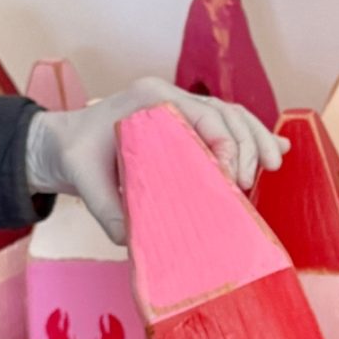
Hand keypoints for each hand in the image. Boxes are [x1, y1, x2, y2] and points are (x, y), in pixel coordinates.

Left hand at [25, 80, 285, 239]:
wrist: (62, 142)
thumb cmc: (73, 153)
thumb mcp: (83, 180)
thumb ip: (107, 209)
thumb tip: (135, 241)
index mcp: (149, 99)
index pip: (202, 114)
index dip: (225, 143)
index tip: (229, 179)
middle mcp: (169, 97)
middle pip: (225, 112)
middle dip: (246, 145)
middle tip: (246, 184)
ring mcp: (180, 107)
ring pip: (232, 114)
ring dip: (256, 139)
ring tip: (275, 165)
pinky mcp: (186, 123)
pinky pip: (225, 124)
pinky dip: (250, 138)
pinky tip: (276, 152)